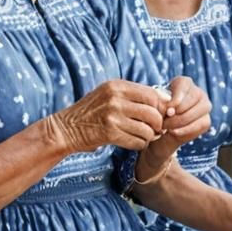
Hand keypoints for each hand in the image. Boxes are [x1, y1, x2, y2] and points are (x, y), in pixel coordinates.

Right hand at [47, 80, 165, 152]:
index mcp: (117, 85)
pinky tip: (134, 143)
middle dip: (158, 124)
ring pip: (147, 129)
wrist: (66, 128)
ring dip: (149, 136)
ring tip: (144, 137)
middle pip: (152, 112)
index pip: (151, 94)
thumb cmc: (91, 112)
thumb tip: (165, 98)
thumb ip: (132, 95)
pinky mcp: (110, 133)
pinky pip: (137, 141)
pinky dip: (139, 144)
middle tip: (156, 130)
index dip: (161, 107)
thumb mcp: (109, 94)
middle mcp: (115, 98)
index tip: (160, 115)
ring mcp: (112, 116)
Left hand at [135, 76, 211, 178]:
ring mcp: (205, 107)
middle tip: (164, 122)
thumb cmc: (157, 116)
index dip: (175, 99)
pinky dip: (184, 130)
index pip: (184, 85)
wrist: (160, 136)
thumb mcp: (156, 107)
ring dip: (178, 122)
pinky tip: (174, 133)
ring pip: (194, 113)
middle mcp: (198, 92)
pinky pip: (199, 125)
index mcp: (184, 83)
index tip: (166, 110)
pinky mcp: (206, 121)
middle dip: (176, 113)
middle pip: (190, 100)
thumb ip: (162, 104)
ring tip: (166, 127)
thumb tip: (171, 111)